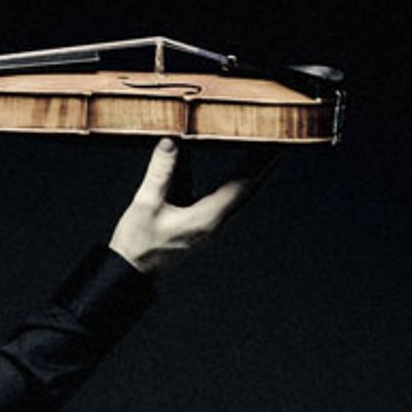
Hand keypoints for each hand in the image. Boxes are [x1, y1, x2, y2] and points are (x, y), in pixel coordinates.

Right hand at [109, 138, 280, 274]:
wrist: (132, 269)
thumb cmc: (138, 242)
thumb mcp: (146, 204)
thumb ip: (160, 172)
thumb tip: (171, 143)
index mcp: (207, 218)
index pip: (241, 187)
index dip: (260, 165)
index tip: (276, 147)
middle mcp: (215, 223)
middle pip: (247, 189)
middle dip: (263, 165)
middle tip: (280, 142)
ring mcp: (210, 225)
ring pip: (238, 194)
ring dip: (252, 173)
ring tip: (266, 150)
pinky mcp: (203, 223)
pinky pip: (225, 199)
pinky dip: (236, 182)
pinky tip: (238, 171)